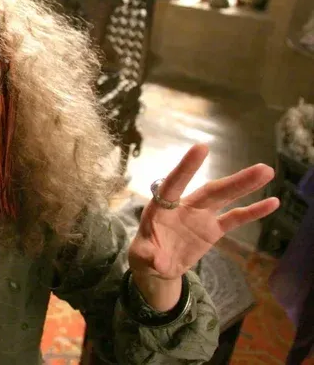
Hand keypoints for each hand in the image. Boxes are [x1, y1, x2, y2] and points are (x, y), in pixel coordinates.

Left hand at [128, 144, 279, 309]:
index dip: (186, 168)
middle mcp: (185, 206)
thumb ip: (146, 254)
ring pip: (225, 198)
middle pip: (211, 190)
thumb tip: (154, 258)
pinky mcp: (213, 229)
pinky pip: (235, 218)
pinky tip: (273, 202)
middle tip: (261, 167)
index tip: (202, 148)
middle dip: (233, 180)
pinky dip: (253, 211)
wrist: (157, 265)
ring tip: (267, 172)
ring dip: (245, 186)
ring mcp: (201, 216)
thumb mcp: (140, 256)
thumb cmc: (145, 254)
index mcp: (163, 207)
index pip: (174, 184)